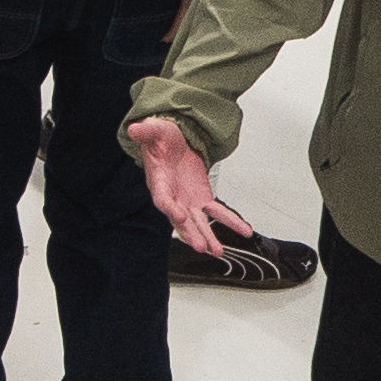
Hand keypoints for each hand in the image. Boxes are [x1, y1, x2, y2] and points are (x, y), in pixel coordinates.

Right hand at [128, 114, 249, 258]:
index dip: (170, 208)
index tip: (180, 215)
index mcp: (158, 181)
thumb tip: (136, 129)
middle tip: (200, 245)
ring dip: (207, 236)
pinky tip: (244, 230)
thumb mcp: (154, 131)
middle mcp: (172, 196)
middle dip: (191, 233)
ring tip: (216, 250)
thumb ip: (145, 131)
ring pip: (198, 222)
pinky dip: (231, 222)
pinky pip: (218, 213)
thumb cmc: (161, 140)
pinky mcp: (202, 199)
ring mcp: (188, 200)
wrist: (173, 142)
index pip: (163, 198)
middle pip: (181, 219)